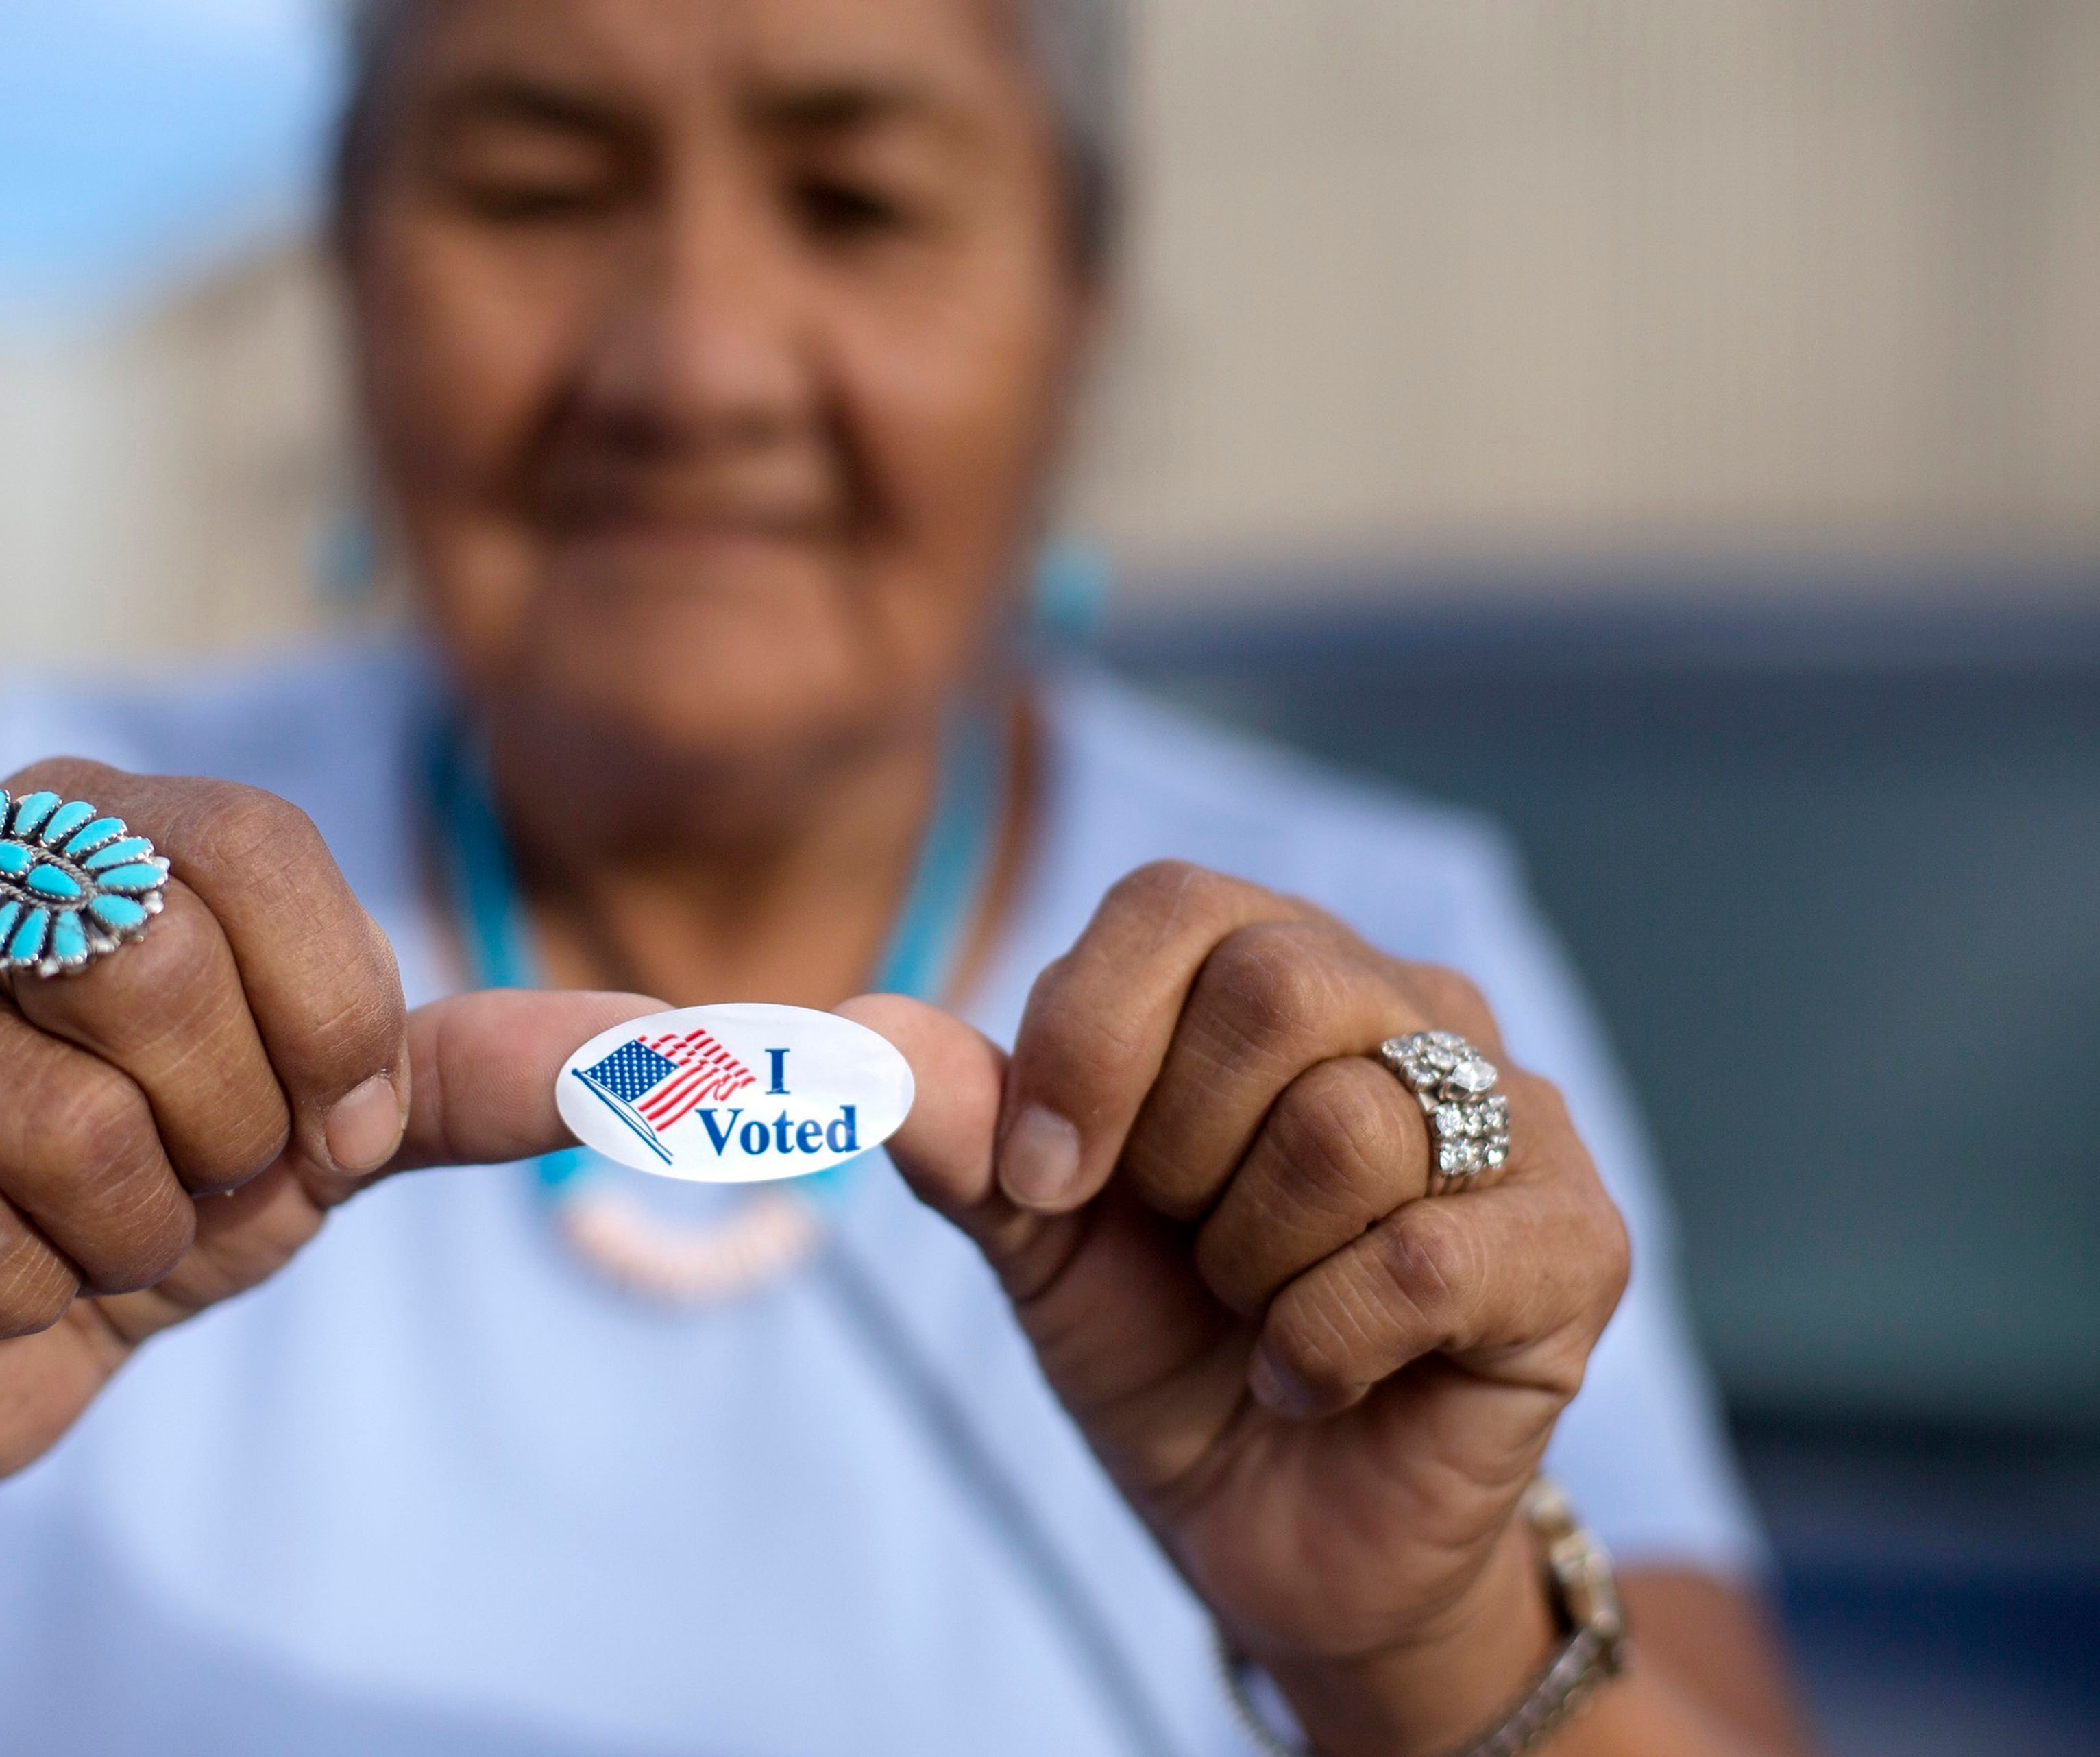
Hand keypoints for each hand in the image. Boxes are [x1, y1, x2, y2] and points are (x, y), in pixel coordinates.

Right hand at [0, 759, 649, 1572]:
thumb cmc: (156, 1190)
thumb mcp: (332, 1123)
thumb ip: (483, 1070)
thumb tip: (690, 1039)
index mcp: (98, 815)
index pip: (260, 849)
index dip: (330, 1015)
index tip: (330, 1118)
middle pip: (155, 966)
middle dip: (224, 1131)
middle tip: (190, 1176)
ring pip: (71, 1126)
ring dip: (127, 1233)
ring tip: (85, 1227)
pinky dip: (20, 1292)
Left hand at [853, 862, 1630, 1756]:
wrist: (1277, 1534)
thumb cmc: (1165, 1348)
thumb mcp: (1036, 1240)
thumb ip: (962, 1131)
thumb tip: (862, 1027)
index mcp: (1272, 969)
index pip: (1171, 904)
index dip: (1085, 1038)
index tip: (1041, 1183)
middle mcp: (1410, 1008)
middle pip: (1277, 985)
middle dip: (1178, 1153)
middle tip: (1183, 1248)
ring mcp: (1515, 1118)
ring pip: (1349, 1127)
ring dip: (1252, 1265)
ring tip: (1258, 1312)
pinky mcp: (1575, 1244)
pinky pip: (1424, 1258)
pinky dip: (1321, 1344)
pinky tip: (1311, 1378)